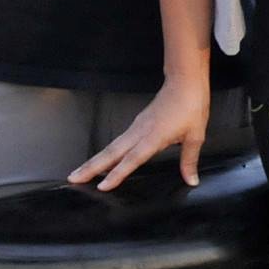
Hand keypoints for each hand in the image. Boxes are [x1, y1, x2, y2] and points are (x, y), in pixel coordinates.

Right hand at [70, 74, 211, 188]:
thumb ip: (189, 160)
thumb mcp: (195, 136)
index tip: (102, 187)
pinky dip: (108, 152)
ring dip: (95, 160)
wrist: (185, 82)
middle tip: (73, 179)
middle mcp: (140, 132)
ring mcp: (136, 127)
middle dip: (91, 167)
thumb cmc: (191, 106)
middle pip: (111, 153)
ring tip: (81, 173)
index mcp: (154, 136)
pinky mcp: (137, 123)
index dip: (117, 174)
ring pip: (112, 147)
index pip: (132, 159)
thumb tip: (191, 180)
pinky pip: (119, 141)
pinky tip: (104, 160)